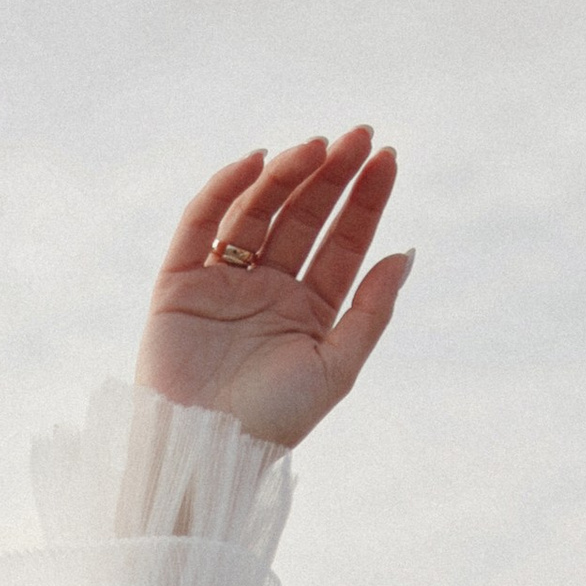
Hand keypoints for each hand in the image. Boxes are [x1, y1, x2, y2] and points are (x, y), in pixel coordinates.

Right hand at [135, 130, 410, 448]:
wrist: (205, 449)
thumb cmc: (274, 421)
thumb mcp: (337, 367)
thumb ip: (372, 311)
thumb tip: (406, 253)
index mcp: (309, 310)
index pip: (342, 241)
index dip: (365, 200)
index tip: (387, 158)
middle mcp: (268, 289)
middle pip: (304, 217)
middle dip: (332, 175)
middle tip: (359, 136)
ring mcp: (223, 280)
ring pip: (257, 211)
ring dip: (286, 175)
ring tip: (316, 146)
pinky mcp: (179, 281)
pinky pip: (201, 223)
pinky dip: (225, 189)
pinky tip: (258, 161)